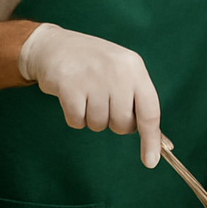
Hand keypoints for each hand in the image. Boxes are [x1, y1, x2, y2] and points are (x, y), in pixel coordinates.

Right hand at [18, 23, 161, 167]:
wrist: (54, 45)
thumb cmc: (94, 64)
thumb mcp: (121, 70)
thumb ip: (136, 97)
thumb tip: (152, 137)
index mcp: (135, 68)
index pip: (150, 111)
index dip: (151, 139)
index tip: (150, 162)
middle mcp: (117, 72)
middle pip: (123, 123)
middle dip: (113, 123)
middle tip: (104, 106)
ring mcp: (93, 78)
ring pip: (99, 124)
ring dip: (92, 119)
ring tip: (87, 97)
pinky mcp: (69, 86)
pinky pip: (77, 121)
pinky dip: (74, 118)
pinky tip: (72, 100)